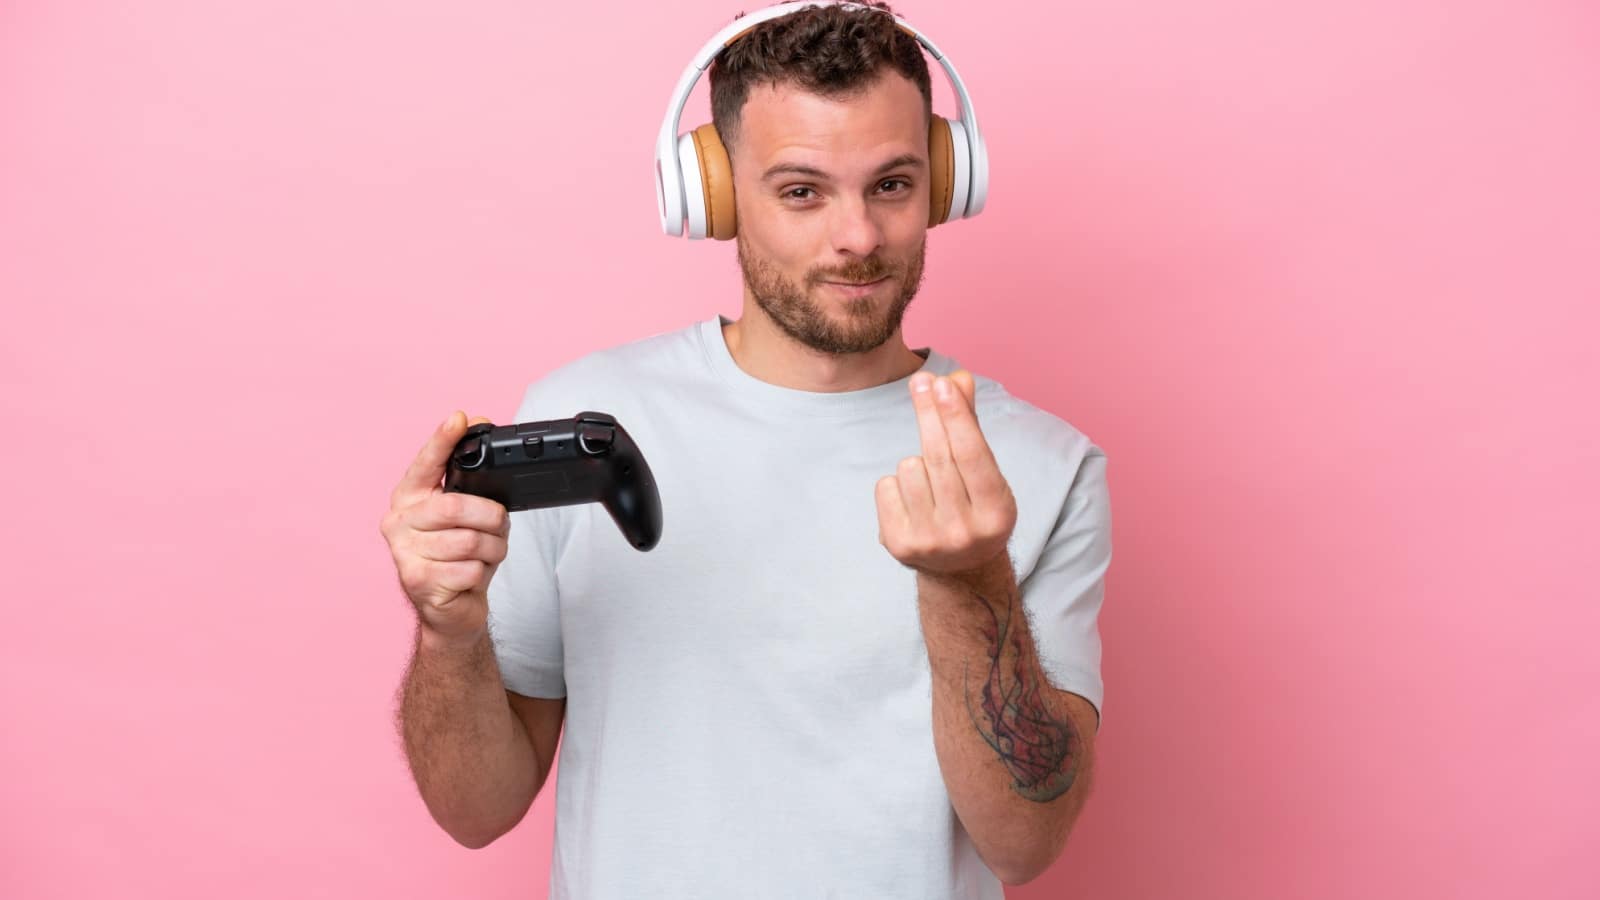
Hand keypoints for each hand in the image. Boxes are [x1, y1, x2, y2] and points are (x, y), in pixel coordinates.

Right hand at [378, 410, 510, 646]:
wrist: (451, 610)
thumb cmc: (459, 557)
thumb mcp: (468, 516)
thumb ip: (472, 481)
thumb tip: (480, 428)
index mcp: (409, 496)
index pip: (427, 462)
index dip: (443, 440)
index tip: (460, 418)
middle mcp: (399, 520)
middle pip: (457, 507)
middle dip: (492, 517)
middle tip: (501, 526)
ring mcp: (403, 552)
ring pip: (469, 541)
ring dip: (492, 549)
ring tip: (486, 554)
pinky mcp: (416, 581)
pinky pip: (469, 569)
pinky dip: (483, 573)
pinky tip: (472, 575)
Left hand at [876, 370, 1017, 576]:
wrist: (960, 571)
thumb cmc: (975, 508)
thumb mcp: (986, 473)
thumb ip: (971, 426)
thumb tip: (959, 378)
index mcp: (996, 514)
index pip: (972, 454)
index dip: (956, 416)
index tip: (942, 383)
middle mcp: (965, 531)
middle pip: (938, 456)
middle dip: (929, 413)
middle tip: (921, 380)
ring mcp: (930, 541)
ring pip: (909, 468)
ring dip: (916, 463)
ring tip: (931, 484)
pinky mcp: (899, 545)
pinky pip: (886, 486)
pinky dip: (896, 484)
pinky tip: (912, 501)